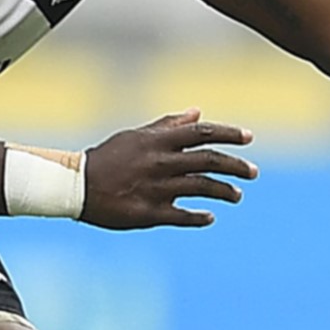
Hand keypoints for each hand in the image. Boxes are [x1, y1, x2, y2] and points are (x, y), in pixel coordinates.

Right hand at [80, 112, 259, 229]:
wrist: (76, 185)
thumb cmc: (109, 158)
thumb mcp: (137, 136)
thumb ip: (169, 126)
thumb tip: (198, 113)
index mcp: (157, 141)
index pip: (202, 133)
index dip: (228, 134)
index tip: (249, 137)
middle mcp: (160, 163)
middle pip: (209, 161)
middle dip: (236, 166)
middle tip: (253, 172)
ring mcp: (156, 188)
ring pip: (202, 187)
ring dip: (225, 191)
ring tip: (237, 195)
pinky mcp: (148, 213)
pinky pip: (182, 216)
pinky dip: (200, 217)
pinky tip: (210, 217)